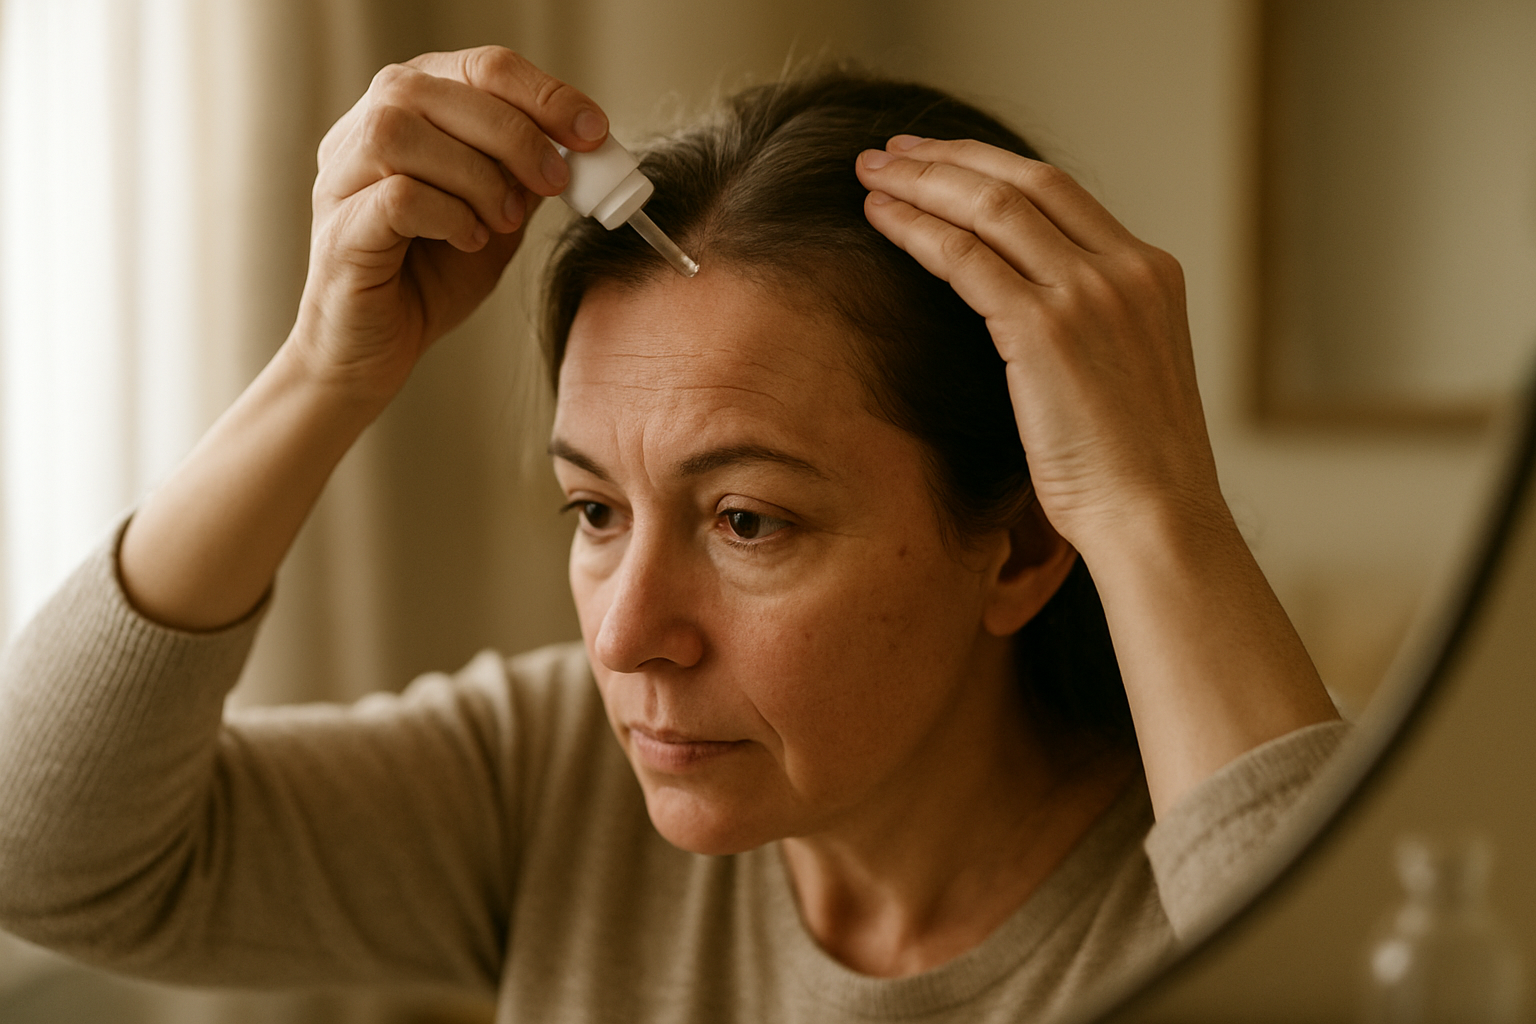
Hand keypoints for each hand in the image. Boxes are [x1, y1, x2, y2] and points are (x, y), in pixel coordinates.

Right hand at [292, 46, 608, 402]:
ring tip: (502, 219)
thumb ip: (526, 176)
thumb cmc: (431, 278)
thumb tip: (577, 145)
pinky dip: (448, 214)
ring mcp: (342, 178)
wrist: (374, 351)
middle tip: (556, 182)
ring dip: (475, 174)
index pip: (479, 67)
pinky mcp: (340, 231)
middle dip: (515, 133)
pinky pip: (395, 196)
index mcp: (410, 112)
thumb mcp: (498, 217)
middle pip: (437, 88)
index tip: (591, 131)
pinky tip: (468, 240)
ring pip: (403, 131)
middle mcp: (363, 130)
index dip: (544, 94)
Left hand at [855, 136, 1224, 554]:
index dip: (990, 167)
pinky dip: (917, 231)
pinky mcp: (1047, 330)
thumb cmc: (1132, 471)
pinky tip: (879, 220)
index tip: (940, 159)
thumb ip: (1089, 327)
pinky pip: (966, 259)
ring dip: (922, 184)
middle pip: (1024, 182)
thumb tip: (1023, 312)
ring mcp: (1090, 295)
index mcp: (1151, 273)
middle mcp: (1126, 269)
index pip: (1060, 192)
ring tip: (870, 176)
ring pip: (990, 207)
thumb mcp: (1124, 375)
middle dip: (948, 158)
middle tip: (890, 152)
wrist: (1156, 519)